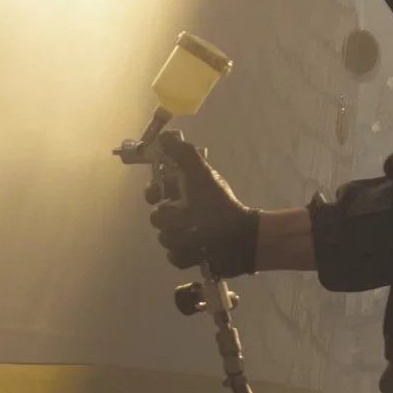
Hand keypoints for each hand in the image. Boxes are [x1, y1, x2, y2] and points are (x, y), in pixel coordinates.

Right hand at [146, 133, 258, 277]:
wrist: (241, 238)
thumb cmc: (220, 205)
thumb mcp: (202, 176)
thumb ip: (184, 154)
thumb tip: (165, 135)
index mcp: (182, 194)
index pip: (153, 192)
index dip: (152, 193)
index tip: (158, 195)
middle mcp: (179, 214)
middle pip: (157, 218)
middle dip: (172, 219)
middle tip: (189, 217)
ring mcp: (182, 237)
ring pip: (164, 238)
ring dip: (183, 237)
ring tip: (201, 235)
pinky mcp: (187, 257)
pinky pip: (174, 257)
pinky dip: (187, 255)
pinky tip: (200, 251)